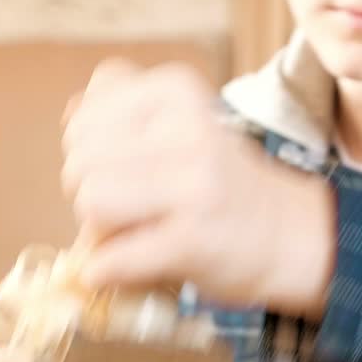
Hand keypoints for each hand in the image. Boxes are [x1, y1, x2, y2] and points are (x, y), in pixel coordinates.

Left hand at [61, 59, 336, 317]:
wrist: (291, 234)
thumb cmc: (219, 177)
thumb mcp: (181, 118)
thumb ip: (122, 104)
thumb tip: (70, 111)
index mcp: (177, 91)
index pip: (82, 118)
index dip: (88, 150)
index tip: (126, 166)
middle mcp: (188, 130)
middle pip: (79, 162)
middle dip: (89, 190)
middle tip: (129, 205)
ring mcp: (193, 186)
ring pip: (90, 203)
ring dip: (99, 229)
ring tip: (134, 231)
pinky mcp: (192, 241)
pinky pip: (110, 258)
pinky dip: (106, 270)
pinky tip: (128, 265)